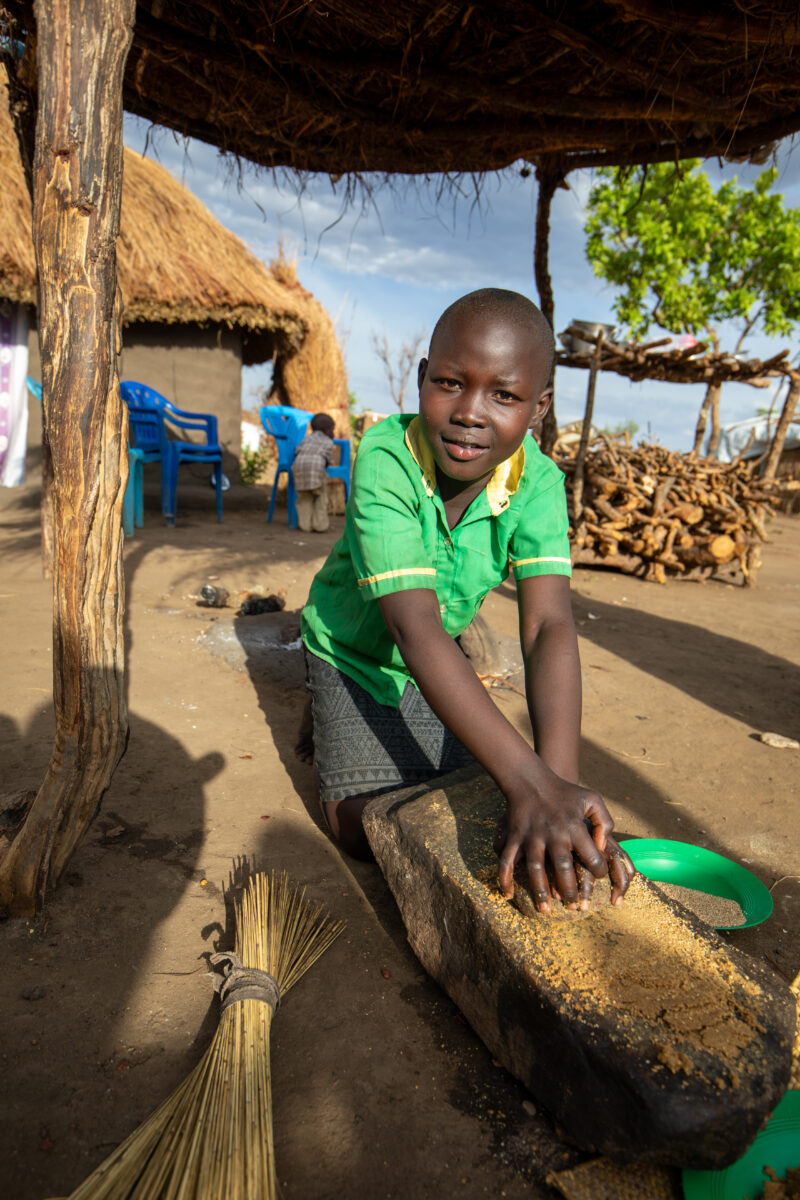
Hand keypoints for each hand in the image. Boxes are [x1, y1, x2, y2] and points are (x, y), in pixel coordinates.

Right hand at [495, 776, 633, 911]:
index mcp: (575, 827)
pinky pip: (507, 861)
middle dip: (571, 891)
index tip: (597, 877)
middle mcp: (554, 834)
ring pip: (535, 870)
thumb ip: (605, 822)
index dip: (598, 871)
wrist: (531, 780)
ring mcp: (532, 836)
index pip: (592, 857)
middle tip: (575, 907)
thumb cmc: (565, 792)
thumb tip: (603, 846)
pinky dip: (505, 879)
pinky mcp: (515, 836)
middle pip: (563, 869)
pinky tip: (508, 895)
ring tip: (545, 910)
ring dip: (540, 891)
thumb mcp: (592, 799)